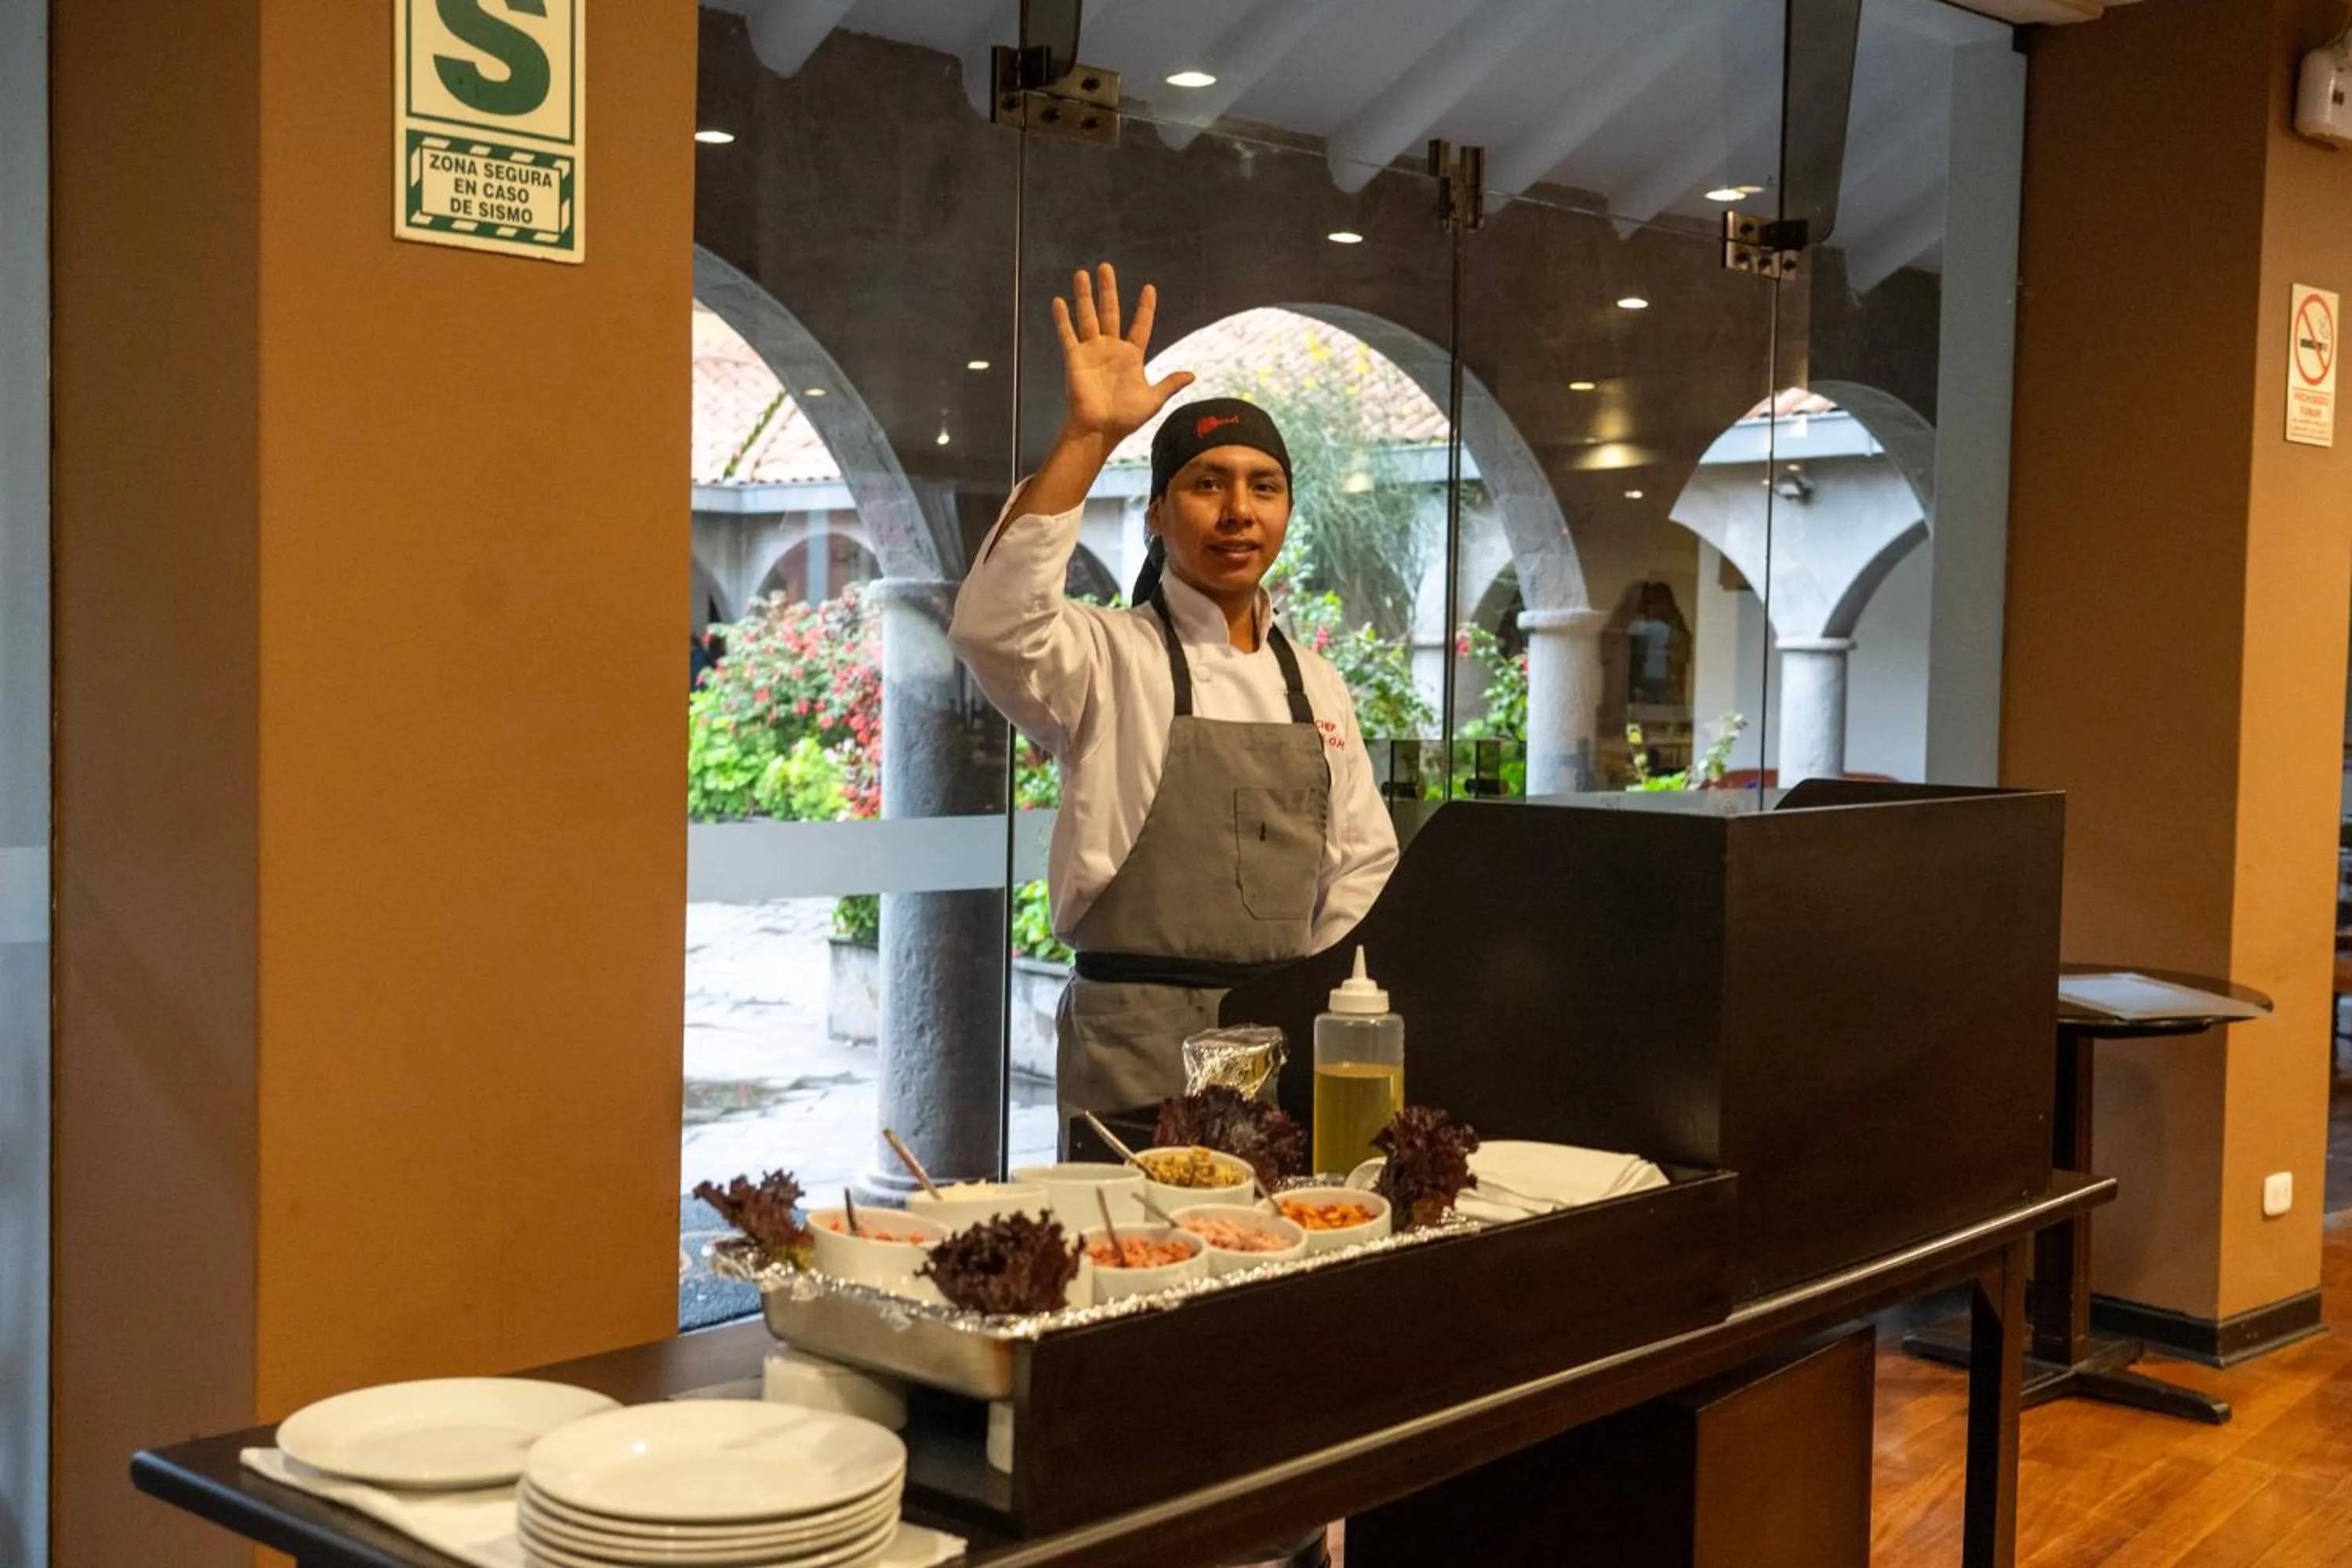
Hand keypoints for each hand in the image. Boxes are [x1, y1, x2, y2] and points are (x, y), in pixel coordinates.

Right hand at [1053, 263, 1194, 444]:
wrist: (1101, 429)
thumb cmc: (1126, 418)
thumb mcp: (1153, 399)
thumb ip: (1170, 384)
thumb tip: (1192, 375)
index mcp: (1131, 356)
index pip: (1140, 325)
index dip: (1145, 308)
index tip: (1149, 288)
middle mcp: (1110, 348)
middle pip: (1110, 312)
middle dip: (1108, 290)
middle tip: (1106, 267)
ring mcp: (1091, 351)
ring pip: (1087, 316)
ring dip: (1084, 295)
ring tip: (1082, 273)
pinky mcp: (1074, 358)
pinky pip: (1067, 334)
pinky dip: (1062, 318)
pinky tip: (1059, 301)